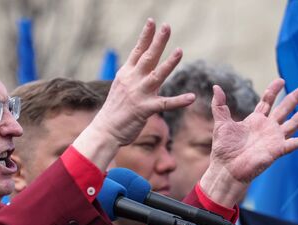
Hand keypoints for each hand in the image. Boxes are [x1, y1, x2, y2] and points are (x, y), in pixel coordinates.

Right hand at [74, 18, 194, 170]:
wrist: (105, 130)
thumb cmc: (115, 109)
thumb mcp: (120, 87)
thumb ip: (132, 74)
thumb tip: (139, 63)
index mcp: (126, 74)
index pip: (137, 51)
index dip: (145, 36)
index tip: (152, 21)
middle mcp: (132, 81)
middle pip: (148, 58)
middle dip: (158, 42)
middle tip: (167, 27)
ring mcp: (138, 94)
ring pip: (156, 75)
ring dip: (169, 63)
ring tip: (180, 51)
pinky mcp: (145, 109)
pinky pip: (165, 104)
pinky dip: (179, 101)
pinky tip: (191, 97)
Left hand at [200, 78, 297, 206]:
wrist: (226, 168)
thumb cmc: (223, 149)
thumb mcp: (221, 124)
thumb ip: (219, 106)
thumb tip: (216, 87)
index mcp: (254, 121)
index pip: (267, 102)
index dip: (274, 91)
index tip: (281, 80)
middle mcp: (267, 128)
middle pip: (284, 109)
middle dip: (294, 98)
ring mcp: (274, 139)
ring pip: (293, 123)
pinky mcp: (277, 150)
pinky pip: (294, 144)